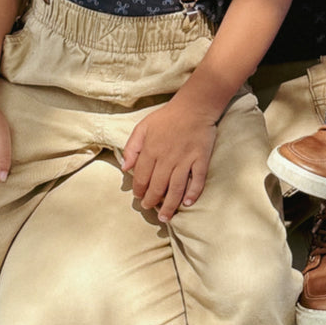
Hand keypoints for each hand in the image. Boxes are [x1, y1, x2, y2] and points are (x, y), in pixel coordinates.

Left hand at [122, 99, 216, 221]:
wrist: (194, 107)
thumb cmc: (167, 116)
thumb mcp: (143, 127)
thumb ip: (132, 147)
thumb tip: (124, 168)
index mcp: (151, 150)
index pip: (142, 177)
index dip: (139, 190)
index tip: (139, 197)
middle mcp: (167, 158)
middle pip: (158, 186)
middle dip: (152, 202)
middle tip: (150, 209)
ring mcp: (185, 160)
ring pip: (176, 188)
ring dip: (169, 205)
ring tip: (165, 217)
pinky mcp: (200, 159)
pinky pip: (197, 180)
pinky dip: (193, 193)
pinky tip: (188, 203)